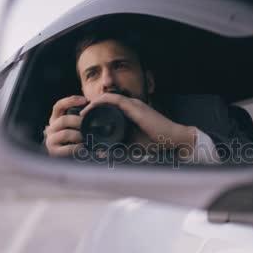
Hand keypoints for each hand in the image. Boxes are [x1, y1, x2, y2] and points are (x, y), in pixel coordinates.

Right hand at [43, 95, 87, 156]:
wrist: (68, 157)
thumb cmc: (76, 138)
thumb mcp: (76, 125)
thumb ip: (81, 117)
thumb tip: (94, 105)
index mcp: (56, 119)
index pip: (59, 106)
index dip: (71, 101)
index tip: (85, 100)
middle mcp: (51, 128)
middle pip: (63, 120)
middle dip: (78, 121)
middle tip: (91, 124)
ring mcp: (51, 140)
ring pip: (65, 133)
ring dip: (78, 135)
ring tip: (87, 138)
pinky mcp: (54, 152)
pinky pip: (67, 149)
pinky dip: (77, 148)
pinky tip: (83, 147)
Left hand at [80, 93, 196, 151]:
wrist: (173, 138)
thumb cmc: (155, 142)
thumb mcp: (132, 145)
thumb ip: (117, 148)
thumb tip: (100, 154)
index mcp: (130, 112)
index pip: (109, 106)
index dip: (95, 111)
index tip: (84, 120)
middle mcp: (131, 105)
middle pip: (106, 101)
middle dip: (90, 107)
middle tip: (79, 117)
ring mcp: (133, 104)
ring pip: (107, 98)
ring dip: (92, 104)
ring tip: (81, 113)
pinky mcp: (134, 107)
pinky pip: (113, 100)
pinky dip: (99, 103)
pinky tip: (89, 110)